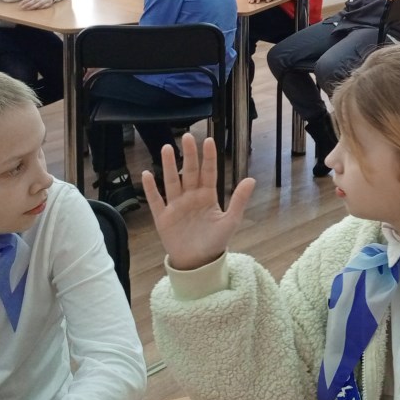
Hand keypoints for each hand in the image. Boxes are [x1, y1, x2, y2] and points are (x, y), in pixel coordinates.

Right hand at [142, 135, 255, 271]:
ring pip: (172, 181)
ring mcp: (176, 206)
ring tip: (167, 148)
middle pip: (189, 172)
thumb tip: (251, 179)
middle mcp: (191, 197)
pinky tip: (147, 174)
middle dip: (189, 155)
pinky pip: (156, 201)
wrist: (198, 263)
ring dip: (169, 165)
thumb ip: (239, 200)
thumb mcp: (230, 221)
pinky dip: (151, 189)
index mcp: (208, 196)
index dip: (208, 157)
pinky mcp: (163, 218)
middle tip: (186, 136)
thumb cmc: (215, 241)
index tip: (209, 140)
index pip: (208, 172)